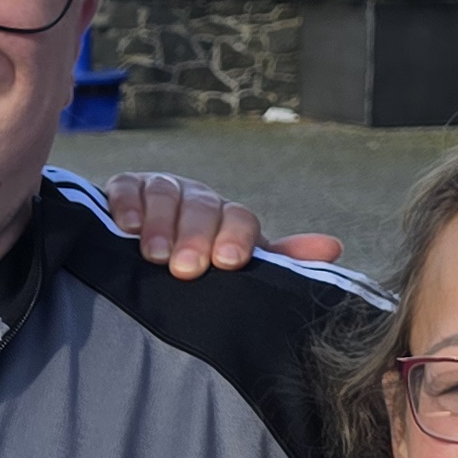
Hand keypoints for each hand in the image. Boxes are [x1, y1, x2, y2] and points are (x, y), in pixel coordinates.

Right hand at [96, 171, 343, 279]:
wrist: (147, 260)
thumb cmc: (201, 269)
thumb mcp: (239, 269)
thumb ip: (280, 261)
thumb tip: (332, 248)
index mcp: (228, 218)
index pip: (240, 219)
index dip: (235, 238)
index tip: (228, 263)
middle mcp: (198, 199)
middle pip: (201, 207)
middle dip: (194, 236)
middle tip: (185, 269)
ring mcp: (161, 190)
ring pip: (165, 195)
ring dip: (160, 225)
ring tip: (154, 256)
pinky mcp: (125, 188)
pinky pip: (126, 188)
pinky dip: (126, 205)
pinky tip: (126, 228)